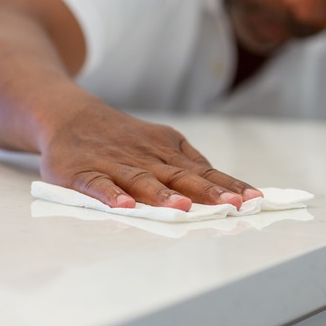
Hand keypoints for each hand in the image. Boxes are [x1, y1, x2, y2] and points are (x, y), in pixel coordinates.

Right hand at [38, 95, 262, 210]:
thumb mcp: (161, 141)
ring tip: (183, 209)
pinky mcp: (84, 173)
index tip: (253, 199)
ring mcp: (115, 165)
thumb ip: (189, 162)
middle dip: (207, 192)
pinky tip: (124, 207)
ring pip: (142, 181)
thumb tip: (224, 184)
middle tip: (232, 205)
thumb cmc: (123, 137)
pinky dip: (111, 196)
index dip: (228, 186)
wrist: (71, 116)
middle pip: (180, 177)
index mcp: (166, 152)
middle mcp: (145, 158)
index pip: (204, 172)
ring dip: (162, 195)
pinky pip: (98, 186)